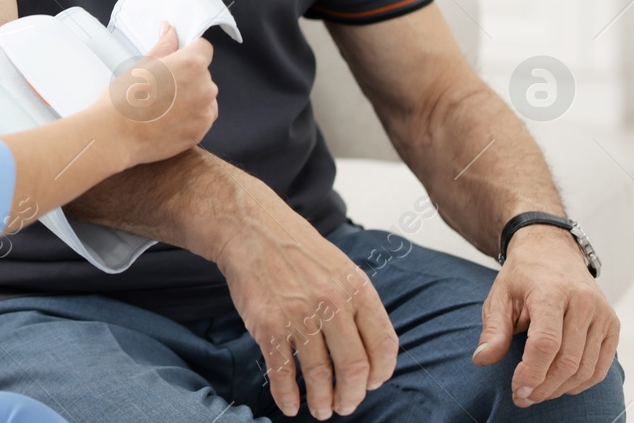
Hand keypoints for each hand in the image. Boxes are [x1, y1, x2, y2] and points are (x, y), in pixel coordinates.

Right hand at [94, 23, 217, 166]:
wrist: (115, 136)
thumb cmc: (124, 100)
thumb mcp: (143, 65)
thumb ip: (164, 46)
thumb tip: (170, 31)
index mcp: (191, 65)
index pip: (203, 48)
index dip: (189, 50)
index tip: (178, 57)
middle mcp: (204, 88)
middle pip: (203, 74)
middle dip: (187, 76)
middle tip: (162, 84)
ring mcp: (204, 113)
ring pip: (204, 96)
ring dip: (191, 96)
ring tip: (163, 105)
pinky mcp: (200, 133)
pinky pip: (201, 117)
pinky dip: (189, 116)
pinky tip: (167, 118)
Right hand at [221, 191, 397, 418]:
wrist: (250, 228)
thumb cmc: (295, 250)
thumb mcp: (340, 268)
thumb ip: (357, 305)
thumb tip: (370, 353)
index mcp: (357, 289)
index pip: (384, 345)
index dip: (381, 373)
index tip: (372, 384)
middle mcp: (333, 303)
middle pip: (355, 368)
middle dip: (351, 396)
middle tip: (345, 405)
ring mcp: (300, 314)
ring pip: (320, 376)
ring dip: (322, 402)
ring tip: (320, 410)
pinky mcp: (269, 325)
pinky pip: (282, 373)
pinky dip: (286, 396)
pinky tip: (289, 404)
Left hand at [473, 225, 618, 405]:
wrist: (553, 252)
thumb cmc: (523, 276)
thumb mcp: (500, 296)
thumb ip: (493, 329)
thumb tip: (482, 359)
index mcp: (551, 291)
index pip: (546, 343)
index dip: (532, 372)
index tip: (517, 389)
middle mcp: (583, 302)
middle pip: (568, 360)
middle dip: (544, 386)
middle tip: (523, 397)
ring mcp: (603, 314)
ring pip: (586, 368)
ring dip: (561, 389)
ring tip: (538, 393)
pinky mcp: (613, 325)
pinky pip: (601, 366)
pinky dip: (581, 383)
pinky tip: (560, 385)